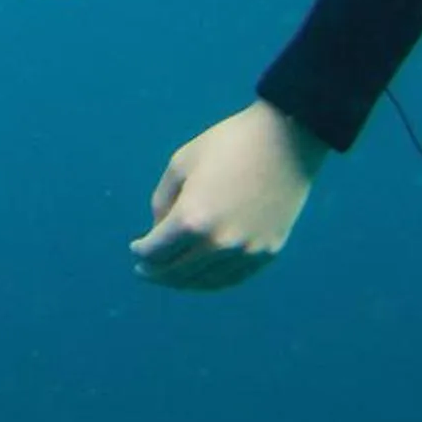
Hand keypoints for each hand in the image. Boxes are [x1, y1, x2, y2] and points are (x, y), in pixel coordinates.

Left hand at [129, 100, 329, 291]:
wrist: (286, 140)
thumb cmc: (228, 144)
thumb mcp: (181, 164)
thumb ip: (162, 201)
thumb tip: (158, 230)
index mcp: (192, 219)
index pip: (156, 251)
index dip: (141, 252)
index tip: (135, 249)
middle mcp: (219, 243)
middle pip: (177, 272)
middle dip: (156, 273)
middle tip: (144, 271)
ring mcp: (247, 251)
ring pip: (205, 281)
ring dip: (183, 281)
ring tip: (170, 276)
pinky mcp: (268, 252)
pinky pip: (233, 278)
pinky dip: (212, 281)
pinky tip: (201, 275)